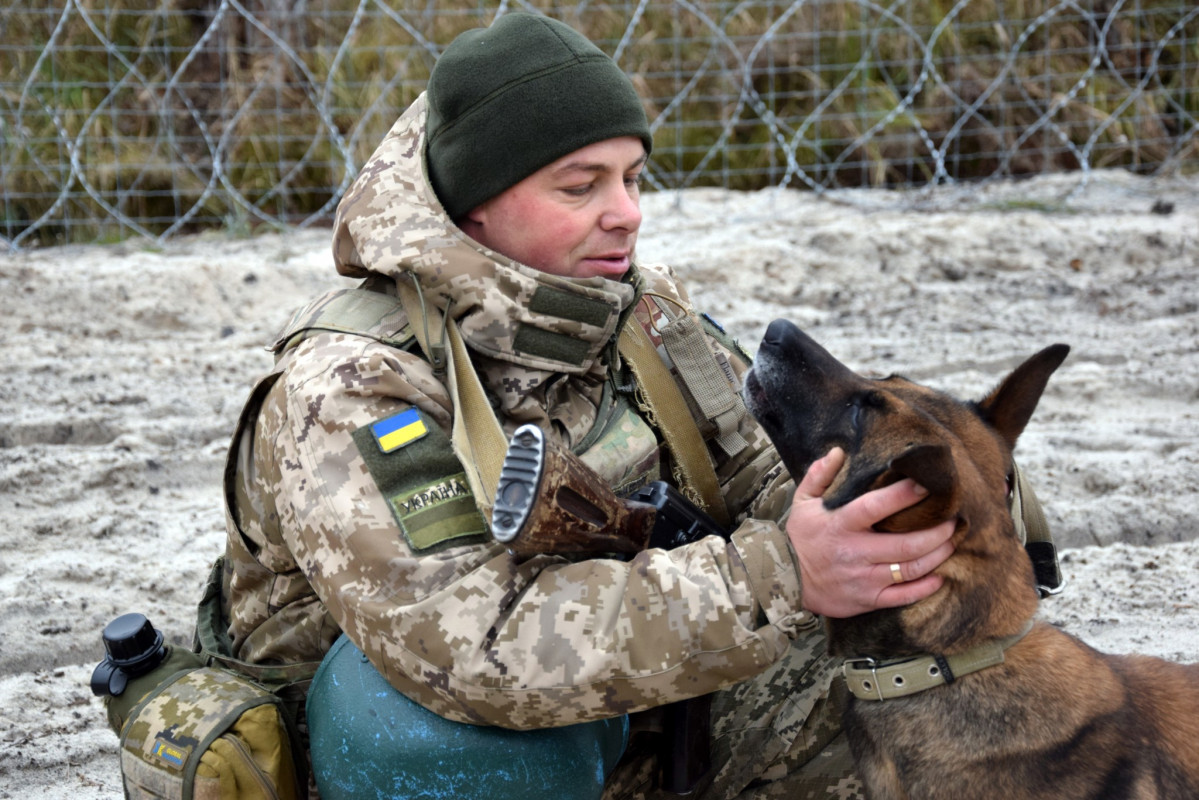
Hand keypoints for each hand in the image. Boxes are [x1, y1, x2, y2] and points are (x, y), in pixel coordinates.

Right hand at [786, 447, 954, 617]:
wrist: (785, 581)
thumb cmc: (800, 539)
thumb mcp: (802, 503)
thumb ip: (819, 476)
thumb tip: (838, 452)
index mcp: (840, 525)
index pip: (876, 507)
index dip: (904, 496)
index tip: (927, 484)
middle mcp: (855, 552)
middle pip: (907, 544)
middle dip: (936, 532)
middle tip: (953, 520)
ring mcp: (864, 579)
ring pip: (911, 569)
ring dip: (937, 555)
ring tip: (951, 542)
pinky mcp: (868, 599)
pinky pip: (904, 596)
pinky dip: (926, 586)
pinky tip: (940, 575)